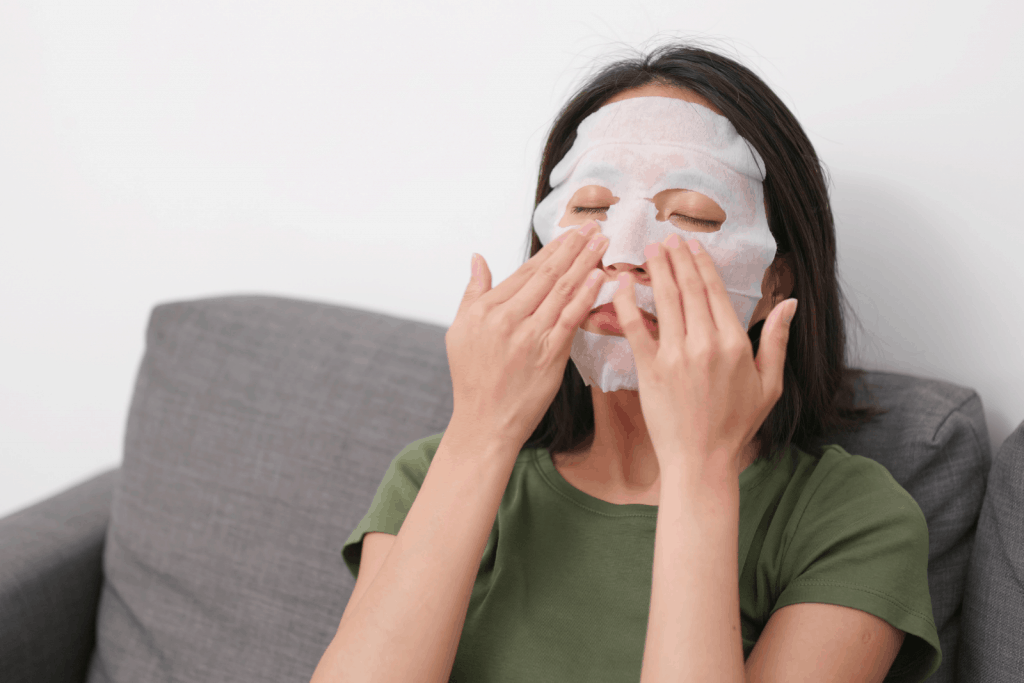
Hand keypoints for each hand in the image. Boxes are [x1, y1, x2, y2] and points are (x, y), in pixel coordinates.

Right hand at [446, 221, 609, 448]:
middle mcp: (507, 319)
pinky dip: (586, 296)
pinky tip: (600, 278)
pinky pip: (571, 319)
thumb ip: (472, 292)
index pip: (525, 271)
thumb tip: (478, 258)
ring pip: (562, 291)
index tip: (571, 233)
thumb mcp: (459, 331)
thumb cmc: (471, 379)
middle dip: (572, 248)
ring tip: (601, 243)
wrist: (484, 422)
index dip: (551, 250)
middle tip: (593, 227)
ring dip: (585, 264)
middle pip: (547, 275)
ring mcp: (529, 337)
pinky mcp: (549, 356)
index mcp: (486, 309)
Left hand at [611, 235, 796, 482]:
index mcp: (736, 344)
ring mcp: (676, 356)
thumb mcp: (769, 384)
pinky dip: (626, 302)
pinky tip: (622, 283)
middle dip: (678, 259)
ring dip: (657, 270)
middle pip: (690, 289)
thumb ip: (778, 340)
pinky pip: (635, 328)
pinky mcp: (650, 369)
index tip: (693, 246)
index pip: (716, 293)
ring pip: (666, 301)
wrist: (701, 460)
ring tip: (650, 250)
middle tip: (667, 238)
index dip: (703, 265)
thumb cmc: (736, 425)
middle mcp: (706, 344)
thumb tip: (790, 302)